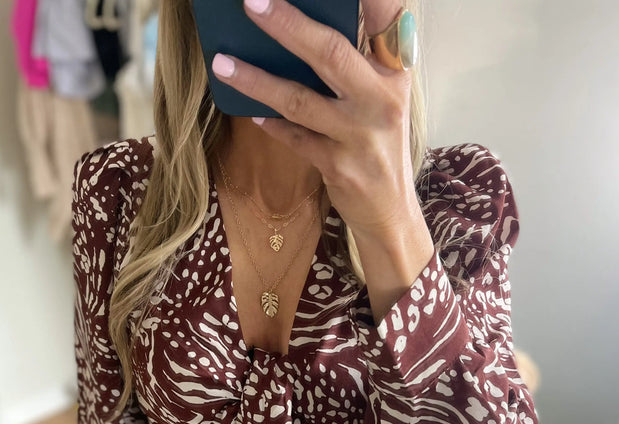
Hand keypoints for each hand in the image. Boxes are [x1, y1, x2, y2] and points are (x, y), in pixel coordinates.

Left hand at [211, 0, 416, 237]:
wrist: (389, 209)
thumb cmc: (378, 142)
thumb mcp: (381, 96)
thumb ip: (356, 61)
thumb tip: (300, 25)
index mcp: (396, 72)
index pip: (387, 16)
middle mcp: (382, 99)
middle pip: (332, 53)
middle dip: (288, 25)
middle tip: (251, 3)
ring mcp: (360, 135)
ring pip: (300, 100)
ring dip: (257, 80)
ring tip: (222, 62)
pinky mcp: (339, 166)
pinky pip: (295, 137)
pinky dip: (271, 122)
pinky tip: (250, 110)